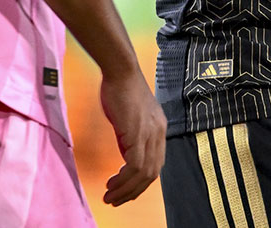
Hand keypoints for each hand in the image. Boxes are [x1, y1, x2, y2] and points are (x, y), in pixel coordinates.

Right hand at [99, 68, 165, 204]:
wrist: (121, 71)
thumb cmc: (121, 89)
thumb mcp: (129, 117)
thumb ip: (130, 136)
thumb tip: (125, 154)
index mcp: (159, 128)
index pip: (156, 163)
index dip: (141, 181)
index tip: (125, 190)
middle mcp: (159, 133)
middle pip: (153, 173)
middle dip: (134, 191)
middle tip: (116, 200)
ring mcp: (150, 133)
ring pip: (144, 173)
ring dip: (126, 189)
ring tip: (110, 196)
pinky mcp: (138, 133)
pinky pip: (134, 165)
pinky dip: (124, 179)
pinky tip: (111, 183)